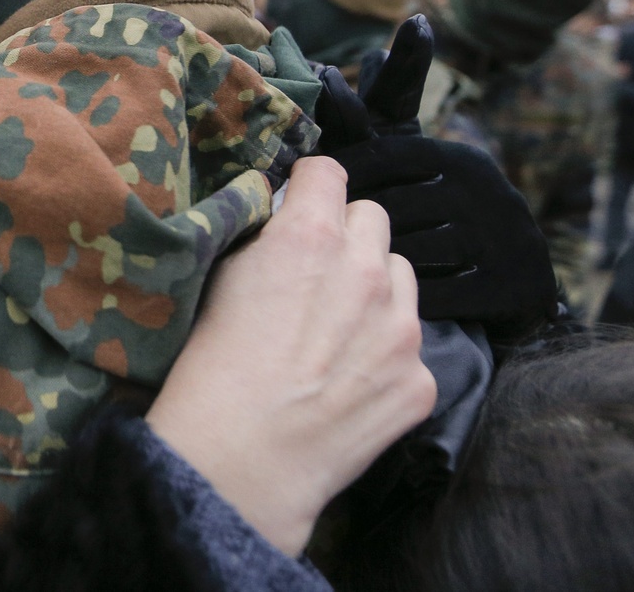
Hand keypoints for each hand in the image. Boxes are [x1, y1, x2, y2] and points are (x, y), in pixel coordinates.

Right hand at [146, 157, 436, 556]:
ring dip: (374, 289)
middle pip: (373, 218)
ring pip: (401, 277)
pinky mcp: (420, 381)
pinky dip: (384, 357)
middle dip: (345, 236)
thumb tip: (283, 220)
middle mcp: (368, 271)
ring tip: (334, 331)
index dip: (308, 187)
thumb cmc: (212, 369)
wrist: (240, 461)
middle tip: (314, 273)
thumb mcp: (219, 277)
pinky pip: (410, 347)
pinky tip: (347, 383)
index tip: (299, 204)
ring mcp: (403, 329)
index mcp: (312, 235)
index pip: (329, 172)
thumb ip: (262, 237)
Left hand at [317, 16, 557, 336]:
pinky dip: (406, 300)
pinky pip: (438, 294)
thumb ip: (376, 132)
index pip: (385, 156)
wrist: (517, 287)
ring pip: (411, 253)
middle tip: (323, 250)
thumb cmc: (444, 219)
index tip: (304, 196)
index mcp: (458, 159)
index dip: (341, 177)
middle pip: (393, 208)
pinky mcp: (509, 284)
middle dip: (355, 231)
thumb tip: (341, 65)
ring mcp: (502, 236)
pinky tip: (385, 304)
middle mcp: (485, 190)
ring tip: (352, 279)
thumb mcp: (420, 173)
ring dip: (376, 269)